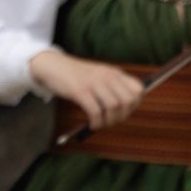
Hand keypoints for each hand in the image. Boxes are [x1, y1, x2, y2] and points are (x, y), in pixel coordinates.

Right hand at [30, 49, 145, 129]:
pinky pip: (96, 112)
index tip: (125, 111)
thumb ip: (111, 86)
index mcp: (113, 72)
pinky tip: (92, 124)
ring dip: (109, 121)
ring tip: (101, 123)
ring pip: (113, 107)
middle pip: (128, 100)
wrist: (52, 65)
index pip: (138, 89)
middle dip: (123, 116)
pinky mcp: (80, 91)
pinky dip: (96, 122)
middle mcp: (106, 76)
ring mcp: (93, 83)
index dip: (135, 104)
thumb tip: (126, 108)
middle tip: (113, 120)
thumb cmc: (74, 74)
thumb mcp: (98, 75)